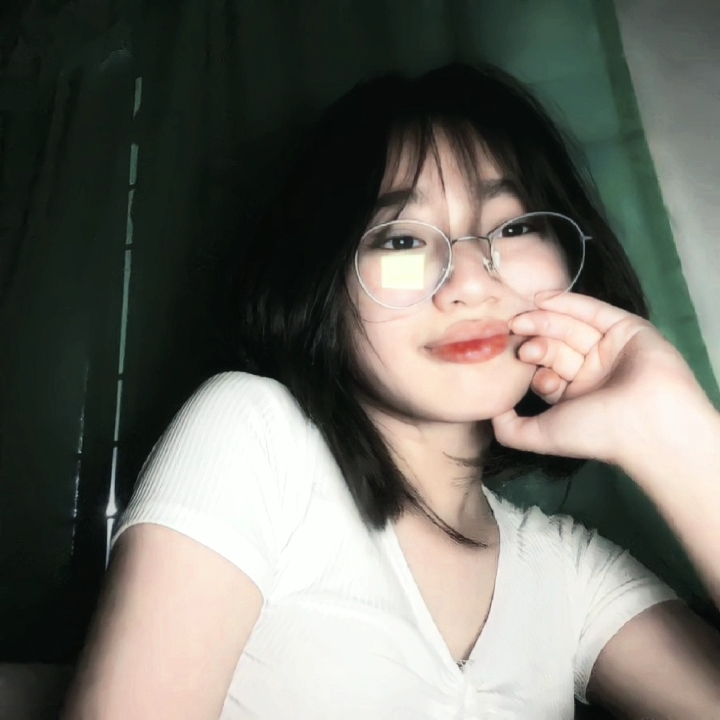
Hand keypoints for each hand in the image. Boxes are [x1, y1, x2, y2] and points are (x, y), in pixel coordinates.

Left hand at [491, 291, 711, 468]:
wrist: (646, 423)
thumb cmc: (593, 432)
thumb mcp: (539, 436)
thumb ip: (510, 428)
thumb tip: (490, 411)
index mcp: (577, 397)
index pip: (545, 370)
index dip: (530, 365)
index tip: (516, 361)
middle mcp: (594, 373)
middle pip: (556, 346)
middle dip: (534, 339)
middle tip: (515, 334)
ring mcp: (611, 350)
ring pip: (572, 327)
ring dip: (544, 321)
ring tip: (521, 320)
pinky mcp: (629, 330)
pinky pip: (595, 311)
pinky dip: (569, 302)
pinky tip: (542, 298)